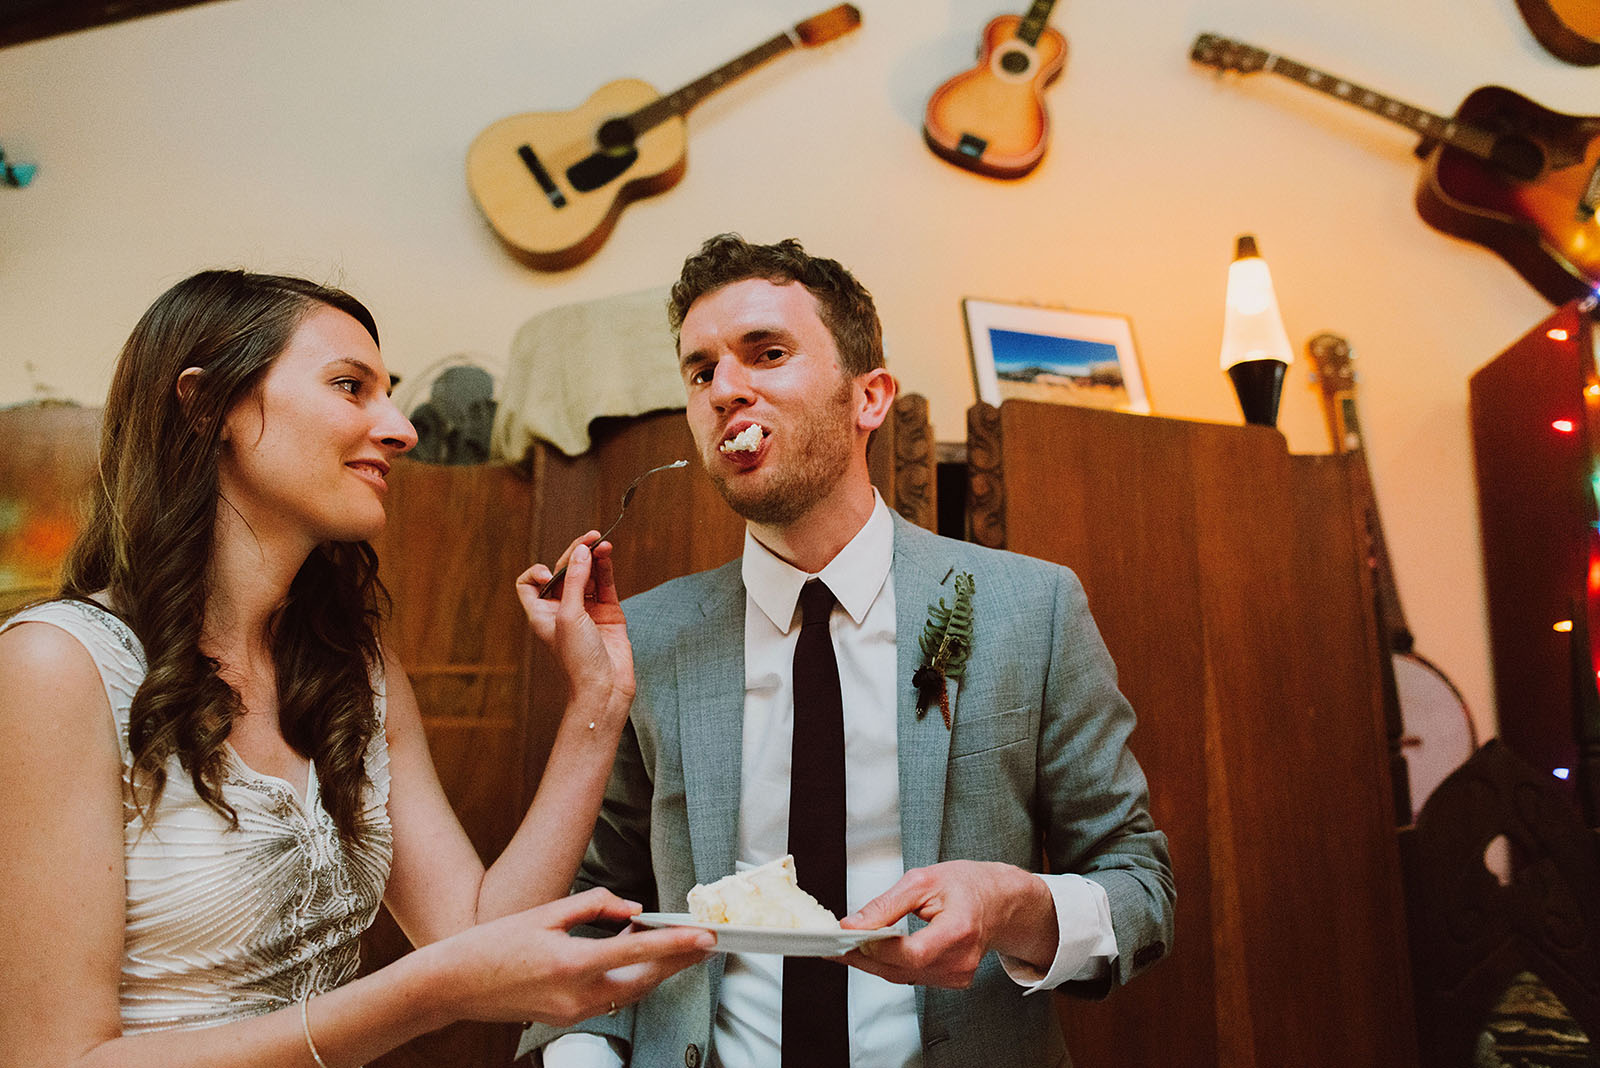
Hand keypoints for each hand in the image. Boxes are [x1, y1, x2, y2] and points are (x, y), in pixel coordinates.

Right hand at [447, 888, 714, 1026]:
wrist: (454, 985)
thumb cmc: (493, 944)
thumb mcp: (545, 913)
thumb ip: (594, 906)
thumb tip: (632, 909)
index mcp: (571, 963)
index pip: (638, 951)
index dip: (676, 944)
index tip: (705, 936)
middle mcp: (576, 995)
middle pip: (644, 979)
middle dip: (678, 961)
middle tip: (705, 941)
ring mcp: (572, 1012)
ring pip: (630, 992)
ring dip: (656, 970)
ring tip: (679, 946)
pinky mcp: (566, 1018)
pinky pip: (610, 997)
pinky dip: (629, 976)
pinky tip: (636, 955)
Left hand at [516, 534, 634, 725]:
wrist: (604, 688)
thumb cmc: (577, 659)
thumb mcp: (570, 615)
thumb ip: (576, 581)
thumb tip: (582, 551)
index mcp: (542, 613)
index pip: (530, 584)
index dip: (538, 572)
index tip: (552, 574)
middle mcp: (563, 610)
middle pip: (565, 572)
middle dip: (575, 554)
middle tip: (590, 538)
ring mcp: (587, 611)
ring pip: (588, 575)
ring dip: (594, 558)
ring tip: (603, 544)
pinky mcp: (609, 613)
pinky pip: (606, 585)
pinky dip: (606, 569)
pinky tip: (608, 555)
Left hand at [836, 861, 1056, 988]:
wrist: (1000, 901)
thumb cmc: (968, 885)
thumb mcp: (923, 881)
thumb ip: (886, 906)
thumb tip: (853, 924)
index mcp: (959, 931)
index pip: (909, 953)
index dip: (875, 948)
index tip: (846, 935)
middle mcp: (961, 961)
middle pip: (900, 970)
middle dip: (862, 956)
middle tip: (833, 943)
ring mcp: (958, 976)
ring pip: (901, 977)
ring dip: (873, 963)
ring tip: (848, 945)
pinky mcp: (952, 981)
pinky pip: (911, 977)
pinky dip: (890, 965)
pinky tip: (874, 952)